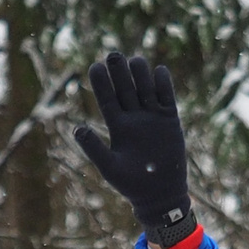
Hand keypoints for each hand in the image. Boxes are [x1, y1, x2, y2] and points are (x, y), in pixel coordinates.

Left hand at [72, 52, 190, 231]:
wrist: (159, 194)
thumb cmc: (131, 184)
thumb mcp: (110, 167)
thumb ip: (94, 148)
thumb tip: (77, 129)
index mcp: (118, 127)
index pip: (108, 99)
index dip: (101, 83)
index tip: (94, 66)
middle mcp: (134, 117)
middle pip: (125, 88)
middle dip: (119, 71)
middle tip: (113, 54)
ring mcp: (152, 116)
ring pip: (145, 87)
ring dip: (140, 74)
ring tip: (135, 61)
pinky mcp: (170, 119)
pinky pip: (167, 96)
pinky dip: (164, 83)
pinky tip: (158, 71)